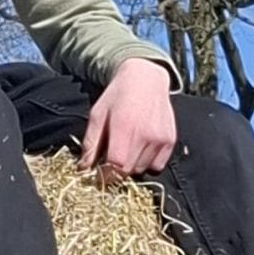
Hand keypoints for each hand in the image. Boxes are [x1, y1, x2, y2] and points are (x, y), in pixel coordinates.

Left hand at [80, 58, 177, 178]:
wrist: (145, 80)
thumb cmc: (117, 97)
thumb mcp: (97, 115)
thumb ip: (90, 143)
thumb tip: (83, 168)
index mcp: (124, 128)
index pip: (116, 166)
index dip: (106, 174)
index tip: (99, 172)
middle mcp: (145, 135)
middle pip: (128, 170)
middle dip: (116, 170)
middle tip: (110, 158)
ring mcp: (160, 139)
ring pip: (142, 169)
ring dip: (131, 165)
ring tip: (126, 147)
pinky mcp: (170, 141)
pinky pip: (157, 165)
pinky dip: (147, 162)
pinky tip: (140, 147)